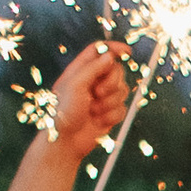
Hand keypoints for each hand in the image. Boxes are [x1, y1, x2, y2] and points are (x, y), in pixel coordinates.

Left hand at [49, 42, 129, 162]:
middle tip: (97, 93)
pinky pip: (123, 109)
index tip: (127, 52)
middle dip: (112, 83)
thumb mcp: (75, 85)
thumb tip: (110, 56)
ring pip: (123, 91)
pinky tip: (98, 122)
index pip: (100, 51)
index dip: (114, 49)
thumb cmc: (63, 112)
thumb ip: (93, 68)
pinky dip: (112, 116)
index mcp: (81, 70)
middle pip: (116, 71)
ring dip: (110, 103)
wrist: (65, 141)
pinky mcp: (110, 113)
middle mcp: (93, 81)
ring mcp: (103, 98)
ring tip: (93, 111)